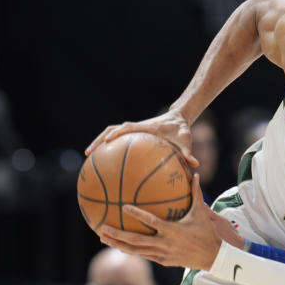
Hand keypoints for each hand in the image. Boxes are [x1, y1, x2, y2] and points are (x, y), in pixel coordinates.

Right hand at [85, 109, 199, 167]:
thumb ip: (189, 152)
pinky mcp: (133, 135)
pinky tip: (105, 163)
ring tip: (89, 157)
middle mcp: (136, 127)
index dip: (117, 133)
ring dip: (99, 143)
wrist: (178, 120)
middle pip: (112, 130)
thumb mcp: (186, 140)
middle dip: (99, 140)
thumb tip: (195, 164)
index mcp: (145, 127)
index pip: (127, 128)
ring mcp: (133, 131)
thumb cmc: (182, 131)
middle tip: (88, 153)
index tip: (107, 141)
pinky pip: (118, 141)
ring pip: (111, 134)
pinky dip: (109, 148)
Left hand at [99, 174, 242, 269]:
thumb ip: (195, 193)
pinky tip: (120, 246)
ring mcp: (162, 254)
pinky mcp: (163, 261)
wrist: (213, 257)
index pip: (151, 222)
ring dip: (119, 245)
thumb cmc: (206, 233)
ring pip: (136, 251)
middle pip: (136, 240)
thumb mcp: (201, 213)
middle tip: (102, 229)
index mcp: (172, 230)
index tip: (124, 207)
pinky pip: (143, 255)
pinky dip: (131, 250)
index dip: (137, 214)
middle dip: (118, 235)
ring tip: (104, 238)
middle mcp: (164, 243)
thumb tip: (194, 174)